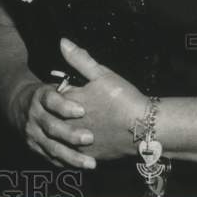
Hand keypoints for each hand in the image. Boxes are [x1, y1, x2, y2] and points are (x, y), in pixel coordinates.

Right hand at [12, 80, 96, 169]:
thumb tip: (93, 84)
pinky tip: (82, 167)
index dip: (65, 106)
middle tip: (90, 137)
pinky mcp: (34, 147)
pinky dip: (67, 163)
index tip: (82, 110)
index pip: (50, 101)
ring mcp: (33, 133)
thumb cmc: (48, 96)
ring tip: (91, 163)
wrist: (19, 107)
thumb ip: (70, 89)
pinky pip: (51, 158)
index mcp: (40, 96)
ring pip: (52, 147)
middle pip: (51, 127)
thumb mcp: (54, 86)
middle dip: (70, 134)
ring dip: (72, 156)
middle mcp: (34, 115)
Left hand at [59, 38, 147, 161]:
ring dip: (61, 132)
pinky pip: (73, 154)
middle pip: (52, 118)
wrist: (146, 128)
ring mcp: (80, 142)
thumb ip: (80, 59)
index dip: (55, 92)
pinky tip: (76, 143)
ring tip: (70, 125)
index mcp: (71, 102)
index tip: (64, 90)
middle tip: (65, 109)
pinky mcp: (90, 155)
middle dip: (55, 113)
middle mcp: (71, 124)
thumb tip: (62, 42)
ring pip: (60, 138)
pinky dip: (72, 149)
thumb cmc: (124, 99)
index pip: (50, 96)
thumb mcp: (102, 74)